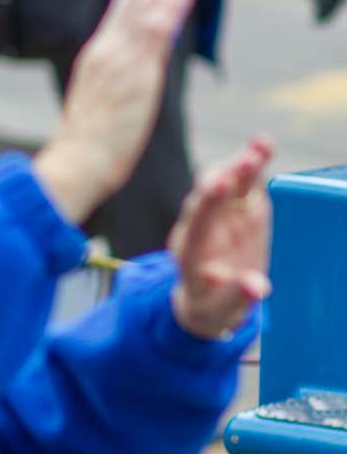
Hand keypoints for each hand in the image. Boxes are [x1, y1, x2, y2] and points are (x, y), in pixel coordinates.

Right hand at [32, 0, 212, 222]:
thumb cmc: (91, 144)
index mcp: (98, 54)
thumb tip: (133, 70)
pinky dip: (171, 0)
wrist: (80, 160)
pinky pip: (154, 24)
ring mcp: (119, 56)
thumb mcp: (102, 101)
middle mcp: (107, 47)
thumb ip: (117, 78)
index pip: (123, 9)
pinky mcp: (134, 68)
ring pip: (147, 3)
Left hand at [168, 135, 273, 339]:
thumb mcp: (219, 309)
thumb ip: (237, 295)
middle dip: (226, 178)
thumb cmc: (212, 304)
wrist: (206, 295)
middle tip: (245, 161)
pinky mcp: (237, 209)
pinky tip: (263, 144)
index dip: (208, 204)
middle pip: (208, 198)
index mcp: (190, 252)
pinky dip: (253, 164)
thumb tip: (257, 286)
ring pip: (226, 183)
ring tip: (262, 144)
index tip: (216, 185)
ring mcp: (218, 215)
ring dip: (241, 164)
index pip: (198, 224)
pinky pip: (244, 184)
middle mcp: (198, 226)